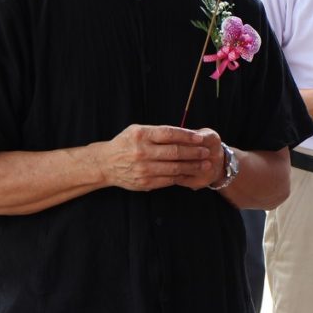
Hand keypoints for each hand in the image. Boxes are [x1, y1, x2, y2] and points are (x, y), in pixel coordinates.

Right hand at [100, 124, 216, 191]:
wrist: (105, 164)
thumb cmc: (126, 143)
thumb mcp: (138, 131)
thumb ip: (158, 132)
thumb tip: (185, 134)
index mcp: (141, 135)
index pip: (170, 134)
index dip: (187, 136)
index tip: (200, 138)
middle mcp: (142, 151)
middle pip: (174, 152)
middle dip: (194, 152)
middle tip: (206, 152)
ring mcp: (143, 168)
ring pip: (174, 167)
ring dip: (193, 166)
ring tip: (205, 164)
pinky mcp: (144, 182)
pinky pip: (168, 179)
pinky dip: (182, 176)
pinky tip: (191, 173)